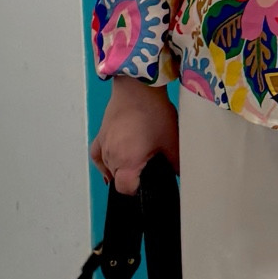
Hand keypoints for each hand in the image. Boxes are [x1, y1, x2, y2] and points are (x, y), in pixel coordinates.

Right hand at [89, 78, 178, 193]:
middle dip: (132, 179)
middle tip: (148, 169)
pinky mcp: (101, 134)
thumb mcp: (171, 141)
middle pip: (117, 180)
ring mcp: (104, 145)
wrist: (138, 88)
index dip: (137, 191)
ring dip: (121, 169)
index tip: (147, 185)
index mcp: (127, 161)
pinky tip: (112, 163)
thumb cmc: (153, 112)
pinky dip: (104, 162)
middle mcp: (111, 156)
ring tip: (137, 161)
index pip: (125, 189)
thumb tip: (179, 175)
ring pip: (109, 168)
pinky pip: (98, 156)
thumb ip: (175, 163)